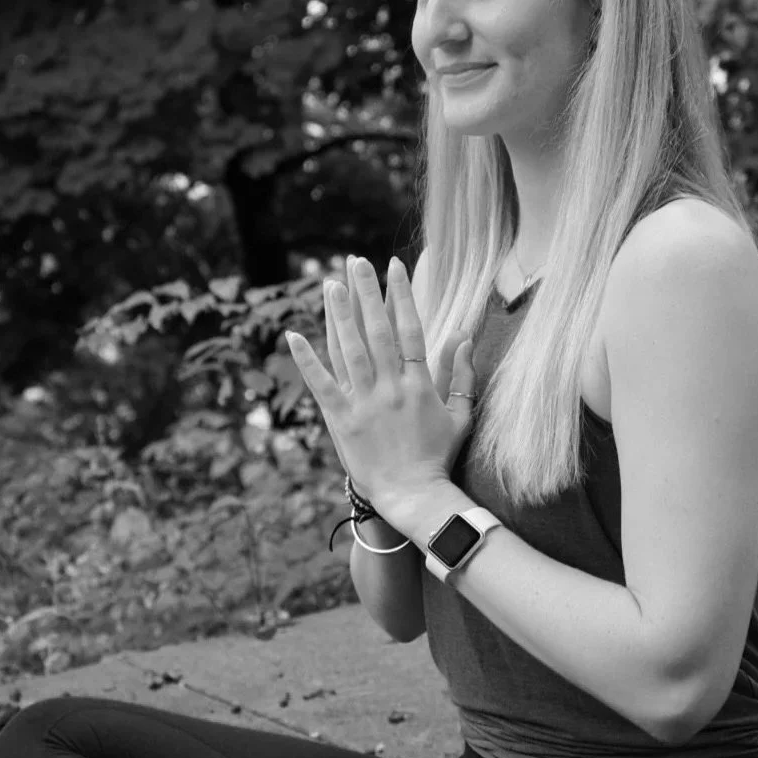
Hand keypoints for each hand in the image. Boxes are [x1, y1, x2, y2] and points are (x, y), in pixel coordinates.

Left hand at [330, 254, 472, 498]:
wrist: (413, 496)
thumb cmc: (438, 457)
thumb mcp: (460, 415)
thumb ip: (462, 375)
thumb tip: (464, 336)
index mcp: (419, 385)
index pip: (409, 328)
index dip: (401, 294)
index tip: (392, 265)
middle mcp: (390, 388)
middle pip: (376, 331)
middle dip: (365, 292)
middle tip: (355, 261)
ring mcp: (364, 404)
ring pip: (349, 351)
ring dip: (338, 315)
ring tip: (330, 284)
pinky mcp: (340, 421)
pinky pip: (321, 385)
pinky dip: (306, 361)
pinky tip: (293, 336)